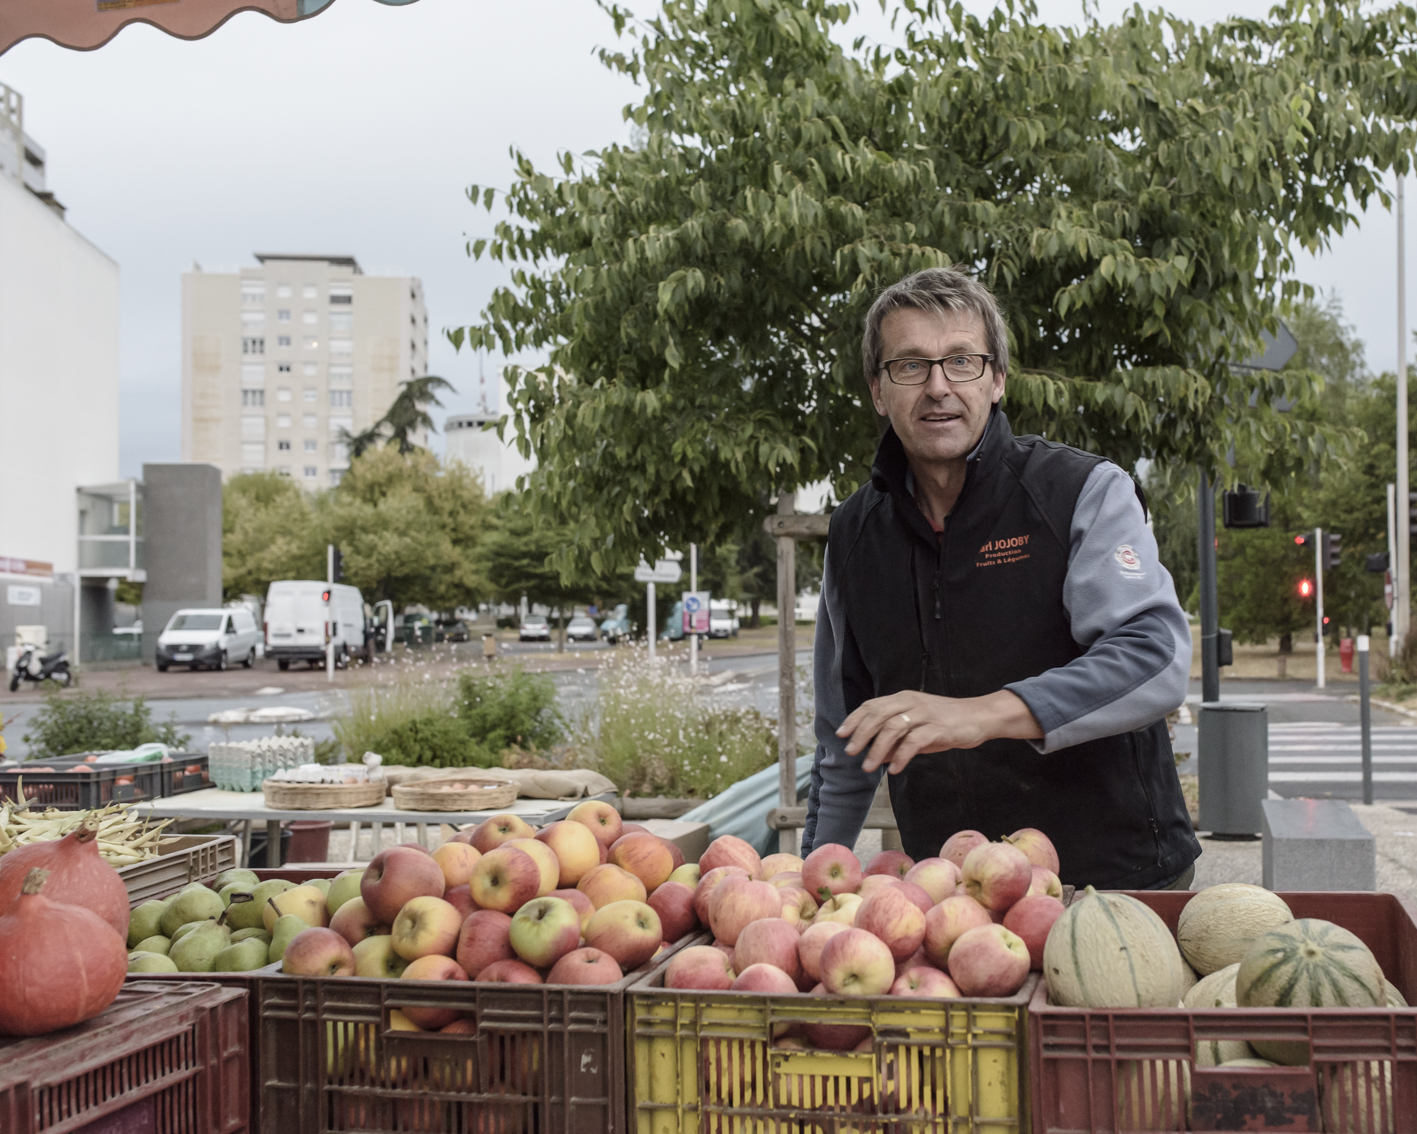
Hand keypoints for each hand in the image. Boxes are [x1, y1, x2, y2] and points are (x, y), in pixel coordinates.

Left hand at [836, 690, 1042, 774]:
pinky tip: (893, 768)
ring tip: (868, 766)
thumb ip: (897, 737)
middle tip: (851, 753)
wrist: (979, 717)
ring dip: (877, 749)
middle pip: (878, 716)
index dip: (854, 719)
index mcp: (903, 698)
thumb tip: (876, 754)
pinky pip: (914, 742)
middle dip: (860, 735)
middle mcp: (911, 702)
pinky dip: (901, 756)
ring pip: (893, 729)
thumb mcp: (918, 725)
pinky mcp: (939, 728)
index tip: (840, 734)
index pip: (872, 705)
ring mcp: (925, 714)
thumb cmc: (946, 722)